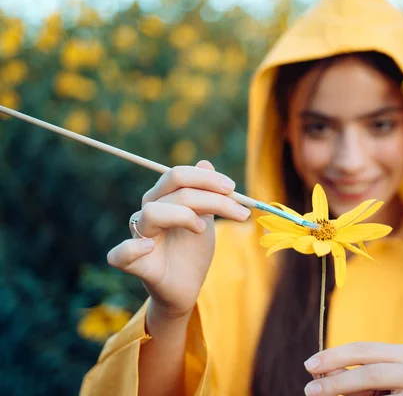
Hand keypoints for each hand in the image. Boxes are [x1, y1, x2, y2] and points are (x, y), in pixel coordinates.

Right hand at [106, 160, 250, 318]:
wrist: (187, 287)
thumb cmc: (192, 252)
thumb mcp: (205, 220)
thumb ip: (206, 194)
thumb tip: (206, 162)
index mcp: (163, 199)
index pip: (179, 175)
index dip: (207, 178)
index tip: (234, 188)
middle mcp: (148, 213)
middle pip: (173, 189)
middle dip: (210, 196)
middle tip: (237, 209)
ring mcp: (140, 237)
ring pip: (152, 212)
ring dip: (183, 215)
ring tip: (202, 228)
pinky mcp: (135, 264)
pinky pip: (119, 254)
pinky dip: (132, 248)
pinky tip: (149, 246)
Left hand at [303, 342, 402, 395]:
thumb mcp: (370, 387)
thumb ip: (349, 377)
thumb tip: (319, 372)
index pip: (363, 349)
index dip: (334, 355)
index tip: (309, 365)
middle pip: (370, 370)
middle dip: (336, 379)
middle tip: (309, 389)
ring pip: (375, 384)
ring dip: (343, 390)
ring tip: (317, 394)